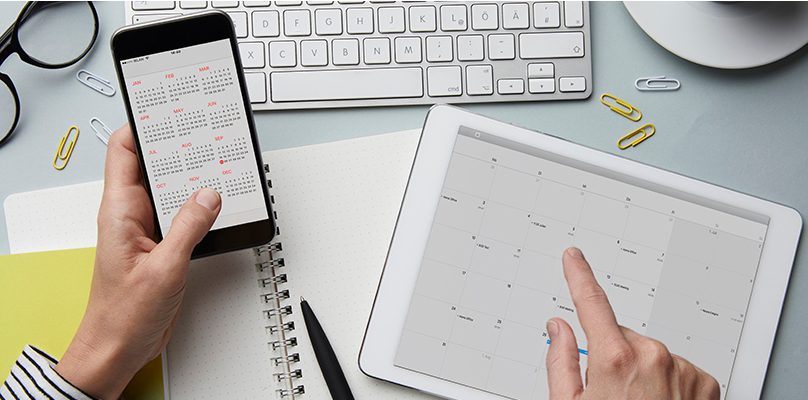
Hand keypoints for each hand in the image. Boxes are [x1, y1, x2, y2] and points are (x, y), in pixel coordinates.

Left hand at [54, 124, 221, 398]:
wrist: (120, 348)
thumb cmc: (122, 315)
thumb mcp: (162, 269)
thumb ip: (188, 228)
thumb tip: (208, 195)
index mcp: (119, 211)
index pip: (124, 151)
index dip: (143, 124)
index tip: (168, 108)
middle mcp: (131, 215)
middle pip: (154, 165)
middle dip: (179, 148)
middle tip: (205, 134)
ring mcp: (148, 229)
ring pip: (173, 190)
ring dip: (195, 180)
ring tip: (218, 166)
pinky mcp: (163, 245)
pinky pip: (184, 215)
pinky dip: (202, 207)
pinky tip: (219, 205)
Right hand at [545, 247, 719, 399]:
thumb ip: (560, 361)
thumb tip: (558, 329)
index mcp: (615, 358)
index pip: (591, 302)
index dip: (579, 275)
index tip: (574, 258)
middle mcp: (652, 356)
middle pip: (623, 336)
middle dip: (613, 355)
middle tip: (608, 391)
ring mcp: (681, 368)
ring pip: (651, 353)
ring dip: (642, 370)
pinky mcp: (703, 382)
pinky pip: (676, 367)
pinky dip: (667, 381)